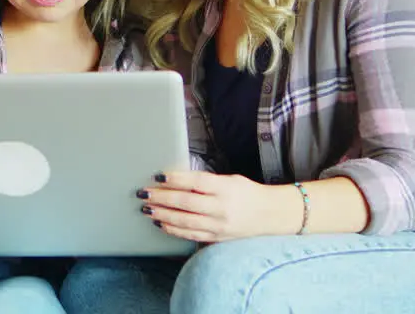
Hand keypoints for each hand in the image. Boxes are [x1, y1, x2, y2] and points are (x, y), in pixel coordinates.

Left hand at [136, 171, 300, 242]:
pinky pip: (190, 235)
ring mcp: (219, 226)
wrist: (271, 216)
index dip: (176, 179)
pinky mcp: (216, 238)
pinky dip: (173, 229)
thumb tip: (177, 180)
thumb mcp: (231, 179)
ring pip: (184, 221)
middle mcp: (222, 208)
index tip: (158, 176)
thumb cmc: (248, 193)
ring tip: (147, 208)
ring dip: (162, 214)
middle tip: (144, 193)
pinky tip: (161, 222)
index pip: (196, 182)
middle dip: (161, 198)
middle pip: (186, 202)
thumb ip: (207, 181)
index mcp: (226, 188)